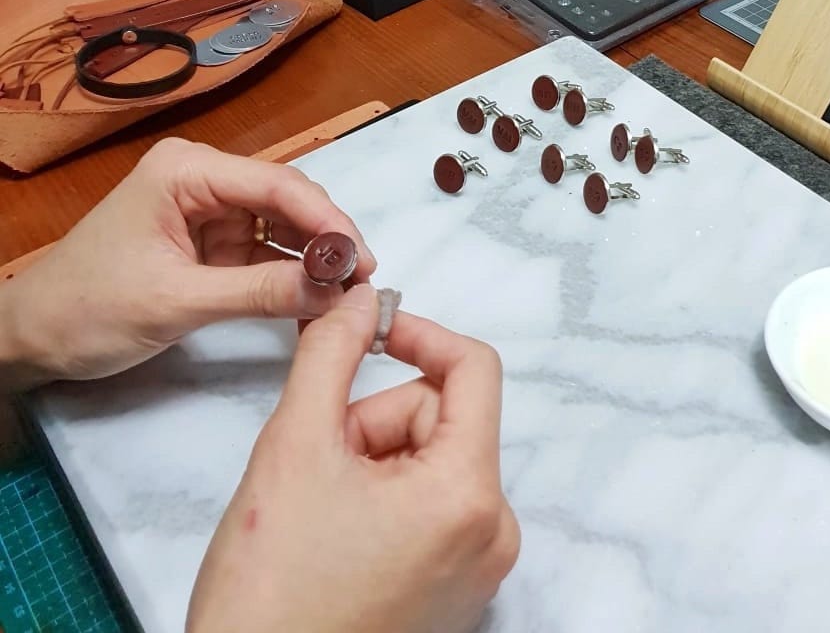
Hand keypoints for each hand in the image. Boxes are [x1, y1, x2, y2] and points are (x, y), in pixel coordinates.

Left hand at [0, 137, 375, 387]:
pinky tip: (319, 297)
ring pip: (284, 229)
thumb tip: (334, 291)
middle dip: (327, 239)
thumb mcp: (175, 302)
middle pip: (288, 201)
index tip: (363, 261)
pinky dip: (293, 277)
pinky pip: (267, 256)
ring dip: (315, 259)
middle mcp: (203, 182)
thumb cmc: (87, 309)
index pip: (276, 185)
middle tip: (362, 282)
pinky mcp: (213, 248)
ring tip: (348, 293)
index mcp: (186, 172)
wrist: (33, 339)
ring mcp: (210, 215)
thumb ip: (258, 294)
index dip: (327, 221)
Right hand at [186, 284, 520, 632]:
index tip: (368, 330)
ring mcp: (479, 564)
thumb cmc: (271, 593)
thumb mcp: (293, 448)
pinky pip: (431, 503)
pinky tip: (337, 534)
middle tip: (317, 464)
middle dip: (374, 422)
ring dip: (372, 461)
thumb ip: (330, 356)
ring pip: (430, 459)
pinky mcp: (458, 586)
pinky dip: (384, 496)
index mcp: (469, 494)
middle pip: (442, 418)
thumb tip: (356, 302)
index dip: (418, 334)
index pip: (474, 369)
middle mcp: (493, 530)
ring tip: (319, 508)